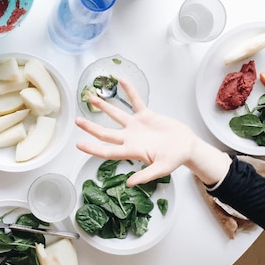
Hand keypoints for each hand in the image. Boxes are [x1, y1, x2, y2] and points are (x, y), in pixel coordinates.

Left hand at [75, 78, 231, 185]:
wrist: (187, 147)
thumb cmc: (175, 159)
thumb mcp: (161, 169)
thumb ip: (145, 176)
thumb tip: (130, 184)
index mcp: (131, 151)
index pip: (107, 150)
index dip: (92, 148)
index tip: (78, 145)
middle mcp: (130, 138)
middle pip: (105, 132)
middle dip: (90, 127)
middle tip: (77, 121)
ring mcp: (137, 126)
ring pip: (116, 115)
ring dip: (104, 106)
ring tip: (92, 97)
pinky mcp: (147, 116)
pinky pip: (136, 102)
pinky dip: (130, 92)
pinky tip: (122, 81)